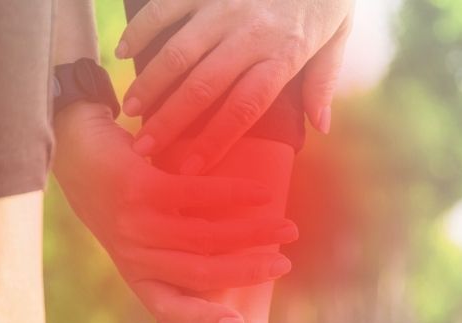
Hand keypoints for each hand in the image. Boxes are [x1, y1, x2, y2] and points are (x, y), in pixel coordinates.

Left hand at [52, 103, 297, 322]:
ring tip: (285, 229)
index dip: (202, 320)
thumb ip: (174, 243)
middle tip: (285, 264)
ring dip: (252, 234)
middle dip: (249, 272)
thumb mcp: (141, 227)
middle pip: (200, 273)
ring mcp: (135, 223)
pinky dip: (236, 195)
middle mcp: (133, 252)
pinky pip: (198, 196)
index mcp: (134, 268)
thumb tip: (237, 252)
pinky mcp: (139, 190)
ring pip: (205, 238)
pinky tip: (262, 193)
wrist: (72, 142)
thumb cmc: (117, 186)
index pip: (166, 306)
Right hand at [116, 0, 353, 173]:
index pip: (244, 108)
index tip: (190, 167)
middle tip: (144, 145)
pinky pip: (166, 7)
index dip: (215, 140)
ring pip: (178, 52)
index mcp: (284, 54)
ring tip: (130, 109)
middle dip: (169, 120)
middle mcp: (250, 33)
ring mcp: (225, 6)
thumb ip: (323, 82)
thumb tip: (321, 127)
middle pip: (202, 87)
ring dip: (150, 83)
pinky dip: (141, 29)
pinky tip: (123, 52)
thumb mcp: (338, 37)